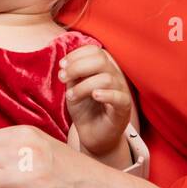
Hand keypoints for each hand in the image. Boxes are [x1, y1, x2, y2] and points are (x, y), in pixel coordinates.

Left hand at [58, 44, 133, 158]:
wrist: (93, 136)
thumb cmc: (85, 111)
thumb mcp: (74, 89)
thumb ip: (72, 75)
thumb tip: (66, 64)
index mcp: (104, 69)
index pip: (95, 51)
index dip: (77, 55)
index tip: (62, 65)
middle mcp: (115, 77)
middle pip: (101, 60)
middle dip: (77, 67)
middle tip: (62, 78)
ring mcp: (121, 92)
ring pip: (106, 78)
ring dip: (83, 86)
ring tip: (71, 96)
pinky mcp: (123, 109)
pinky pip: (119, 97)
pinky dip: (106, 94)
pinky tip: (94, 96)